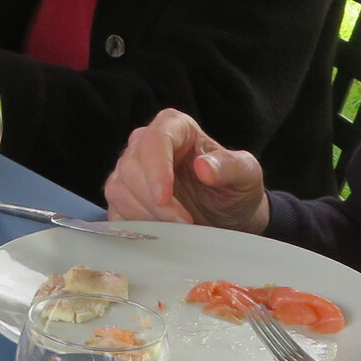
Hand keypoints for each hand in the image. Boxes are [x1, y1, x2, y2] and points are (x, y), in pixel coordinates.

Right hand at [103, 108, 268, 231]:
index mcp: (176, 127)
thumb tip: (203, 167)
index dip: (156, 171)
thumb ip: (231, 167)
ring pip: (117, 189)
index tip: (166, 199)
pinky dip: (133, 225)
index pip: (154, 140)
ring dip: (143, 214)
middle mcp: (146, 144)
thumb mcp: (247, 175)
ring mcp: (130, 170)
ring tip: (174, 229)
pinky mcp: (123, 197)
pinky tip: (157, 233)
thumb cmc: (235, 189)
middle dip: (154, 201)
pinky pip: (114, 209)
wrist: (228, 216)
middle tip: (183, 222)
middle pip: (130, 167)